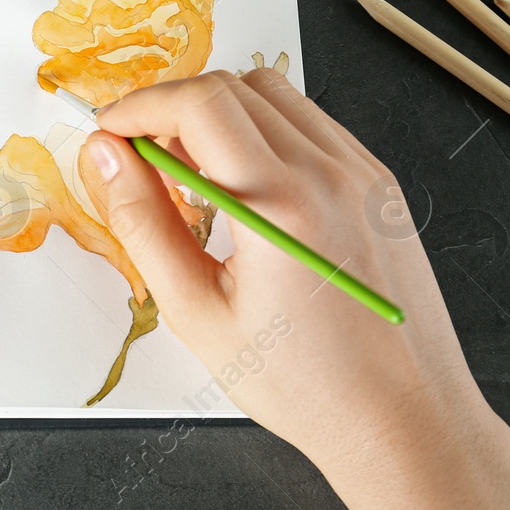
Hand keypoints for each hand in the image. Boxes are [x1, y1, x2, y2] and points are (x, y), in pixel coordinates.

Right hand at [90, 70, 509, 509]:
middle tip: (142, 159)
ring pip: (274, 95)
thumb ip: (142, 222)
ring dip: (220, 115)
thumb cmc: (304, 385)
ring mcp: (363, 174)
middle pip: (233, 87)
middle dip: (173, 108)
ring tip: (194, 177)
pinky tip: (246, 188)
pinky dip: (264, 133)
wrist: (405, 422)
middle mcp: (330, 173)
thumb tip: (104, 156)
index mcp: (281, 202)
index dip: (139, 106)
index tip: (109, 134)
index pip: (198, 103)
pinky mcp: (379, 186)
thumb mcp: (197, 312)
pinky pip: (312, 124)